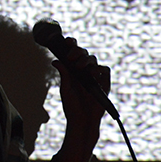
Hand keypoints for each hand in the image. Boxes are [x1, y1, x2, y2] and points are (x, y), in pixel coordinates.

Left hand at [52, 37, 110, 161]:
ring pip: (93, 58)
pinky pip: (105, 69)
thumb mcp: (65, 89)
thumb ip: (64, 74)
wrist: (82, 120)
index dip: (71, 44)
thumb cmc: (72, 106)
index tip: (66, 41)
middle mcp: (84, 70)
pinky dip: (98, 68)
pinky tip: (91, 73)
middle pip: (83, 52)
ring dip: (85, 60)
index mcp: (73, 69)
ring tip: (79, 67)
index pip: (74, 52)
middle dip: (77, 51)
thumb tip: (55, 60)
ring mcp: (95, 75)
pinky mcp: (104, 82)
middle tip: (70, 56)